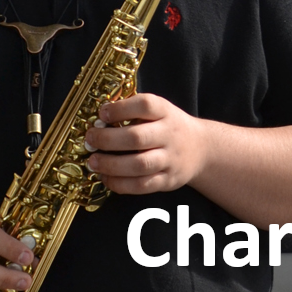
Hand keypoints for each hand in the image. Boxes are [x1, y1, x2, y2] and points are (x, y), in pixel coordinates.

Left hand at [84, 94, 207, 194]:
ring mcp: (170, 159)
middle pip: (137, 138)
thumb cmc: (169, 127)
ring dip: (111, 165)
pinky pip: (142, 186)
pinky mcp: (168, 180)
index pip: (145, 105)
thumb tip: (99, 118)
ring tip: (93, 162)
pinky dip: (120, 184)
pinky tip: (106, 178)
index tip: (102, 113)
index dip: (121, 109)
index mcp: (166, 112)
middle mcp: (170, 135)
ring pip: (138, 165)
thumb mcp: (159, 110)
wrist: (201, 149)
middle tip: (90, 139)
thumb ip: (134, 111)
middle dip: (108, 139)